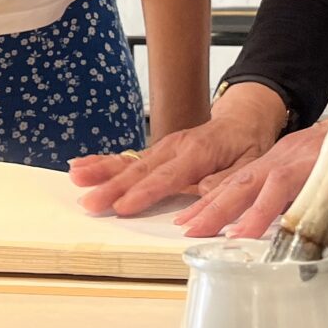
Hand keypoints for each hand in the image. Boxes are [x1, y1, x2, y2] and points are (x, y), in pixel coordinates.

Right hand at [70, 83, 283, 215]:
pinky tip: (80, 166)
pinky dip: (102, 161)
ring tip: (75, 178)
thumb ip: (228, 180)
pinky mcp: (156, 151)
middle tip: (89, 203)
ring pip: (128, 162)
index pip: (167, 177)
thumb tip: (205, 193)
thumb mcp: (251, 165)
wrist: (242, 121)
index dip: (144, 193)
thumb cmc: (247, 146)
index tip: (123, 206)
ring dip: (100, 172)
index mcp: (198, 152)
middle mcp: (175, 147)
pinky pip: (126, 157)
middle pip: (139, 171)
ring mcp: (162, 147)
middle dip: (112, 187)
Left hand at [171, 100, 327, 237]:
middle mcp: (293, 155)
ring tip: (209, 233)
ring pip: (261, 187)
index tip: (192, 215)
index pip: (243, 178)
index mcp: (291, 154)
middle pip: (241, 182)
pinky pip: (299, 197)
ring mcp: (311, 162)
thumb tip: (301, 211)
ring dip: (233, 212)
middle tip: (184, 227)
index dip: (215, 197)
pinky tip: (262, 229)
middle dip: (210, 207)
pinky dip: (277, 214)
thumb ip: (314, 185)